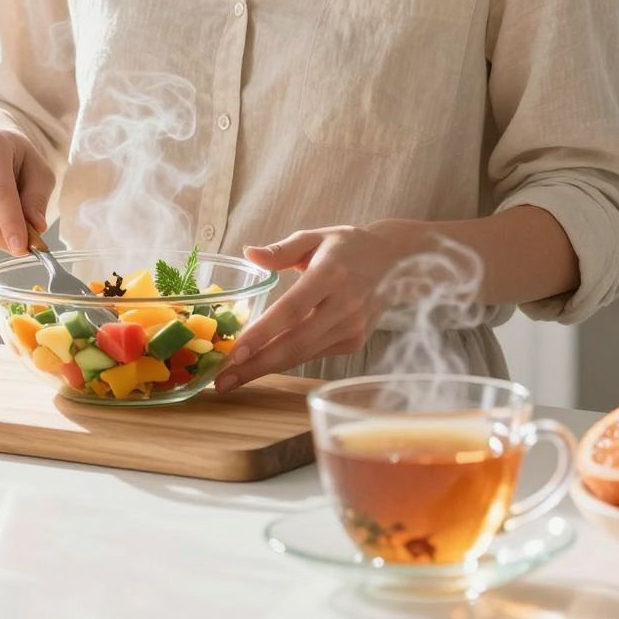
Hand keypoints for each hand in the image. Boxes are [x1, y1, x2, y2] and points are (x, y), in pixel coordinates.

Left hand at [215, 221, 425, 391]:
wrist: (396, 260)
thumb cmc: (347, 246)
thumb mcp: (314, 237)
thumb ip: (281, 250)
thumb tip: (248, 253)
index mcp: (331, 273)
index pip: (292, 308)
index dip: (263, 333)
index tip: (235, 352)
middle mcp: (345, 304)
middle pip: (295, 342)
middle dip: (257, 365)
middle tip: (222, 381)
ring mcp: (352, 327)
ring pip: (303, 354)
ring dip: (266, 368)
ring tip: (233, 378)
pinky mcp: (355, 341)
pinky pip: (314, 354)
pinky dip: (287, 360)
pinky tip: (263, 364)